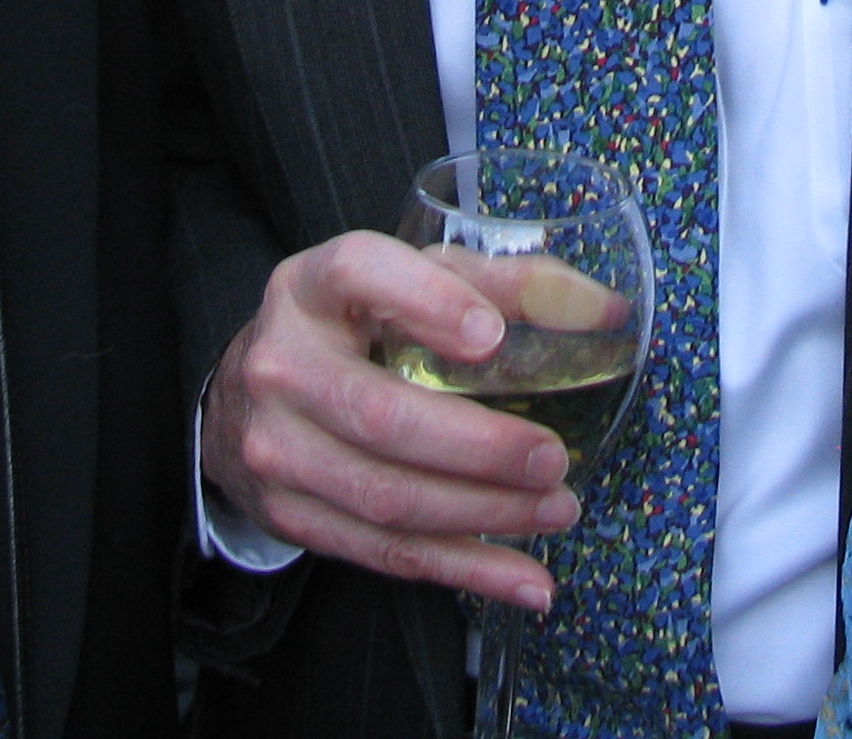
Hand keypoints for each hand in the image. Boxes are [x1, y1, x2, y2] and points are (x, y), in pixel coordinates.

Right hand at [201, 230, 582, 609]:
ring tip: (557, 509)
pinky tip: (525, 578)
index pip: (360, 273)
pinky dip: (465, 570)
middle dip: (479, 447)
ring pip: (388, 496)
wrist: (248, 397)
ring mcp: (277, 447)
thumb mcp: (410, 281)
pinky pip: (386, 553)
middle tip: (552, 458)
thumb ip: (503, 285)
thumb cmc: (352, 326)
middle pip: (382, 414)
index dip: (427, 301)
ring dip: (484, 513)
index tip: (491, 336)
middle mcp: (282, 364)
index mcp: (310, 286)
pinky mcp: (290, 515)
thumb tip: (603, 309)